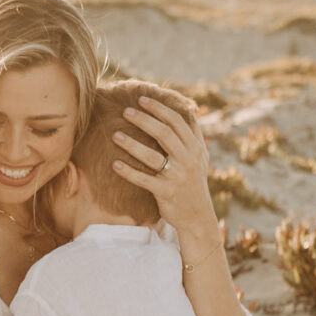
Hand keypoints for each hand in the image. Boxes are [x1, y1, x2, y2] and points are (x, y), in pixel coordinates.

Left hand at [113, 93, 217, 244]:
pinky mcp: (166, 192)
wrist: (197, 216)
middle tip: (126, 111)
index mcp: (196, 148)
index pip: (177, 121)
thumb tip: (189, 109)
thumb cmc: (194, 183)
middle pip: (164, 133)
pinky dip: (129, 172)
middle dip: (144, 120)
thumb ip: (194, 135)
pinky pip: (144, 180)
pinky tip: (114, 164)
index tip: (142, 99)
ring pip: (152, 156)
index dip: (159, 109)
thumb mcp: (201, 158)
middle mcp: (189, 160)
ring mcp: (178, 176)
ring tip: (115, 135)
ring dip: (132, 144)